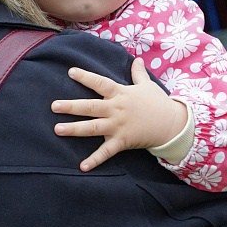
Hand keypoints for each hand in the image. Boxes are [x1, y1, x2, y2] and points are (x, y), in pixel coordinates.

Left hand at [51, 58, 187, 171]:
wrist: (173, 124)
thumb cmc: (159, 103)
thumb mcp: (148, 86)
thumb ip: (138, 74)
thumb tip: (137, 59)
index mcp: (120, 94)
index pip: (100, 83)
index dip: (86, 77)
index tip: (70, 72)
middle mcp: (116, 109)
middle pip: (91, 107)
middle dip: (71, 107)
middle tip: (53, 106)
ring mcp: (118, 126)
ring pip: (93, 127)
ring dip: (75, 129)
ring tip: (57, 129)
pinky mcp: (122, 141)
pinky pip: (106, 152)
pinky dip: (94, 160)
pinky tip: (82, 166)